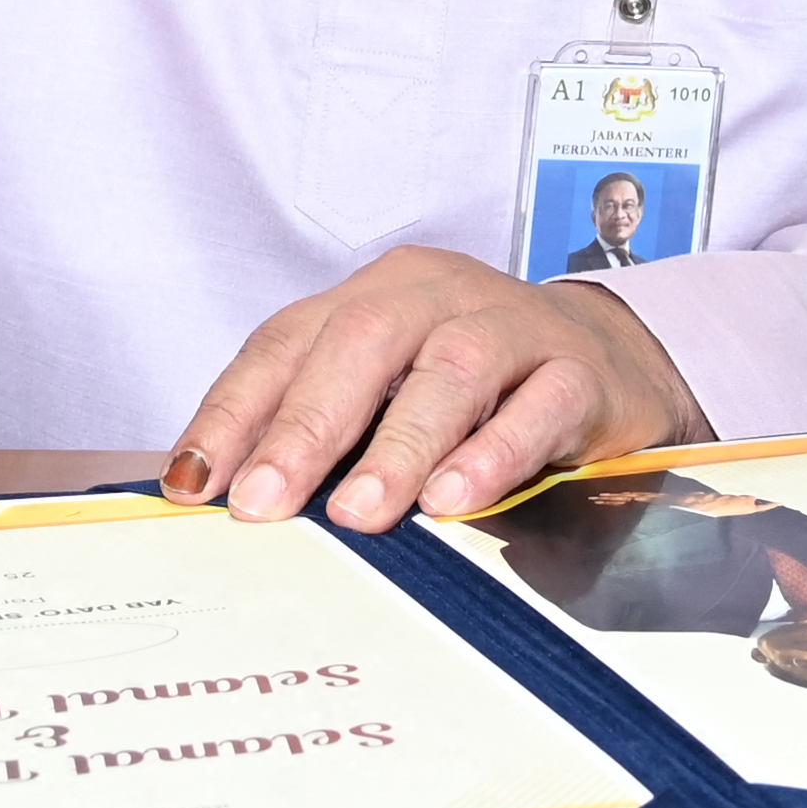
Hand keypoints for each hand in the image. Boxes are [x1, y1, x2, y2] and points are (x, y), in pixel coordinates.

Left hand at [160, 248, 698, 533]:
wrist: (613, 366)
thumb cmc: (477, 389)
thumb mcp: (390, 393)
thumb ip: (318, 432)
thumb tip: (220, 499)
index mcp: (375, 295)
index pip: (287, 342)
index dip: (234, 411)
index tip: (192, 483)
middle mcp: (438, 296)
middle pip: (362, 341)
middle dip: (305, 427)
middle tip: (264, 501)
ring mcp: (515, 328)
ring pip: (450, 371)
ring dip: (397, 445)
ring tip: (359, 513)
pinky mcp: (580, 373)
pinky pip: (537, 406)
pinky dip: (492, 452)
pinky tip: (454, 499)